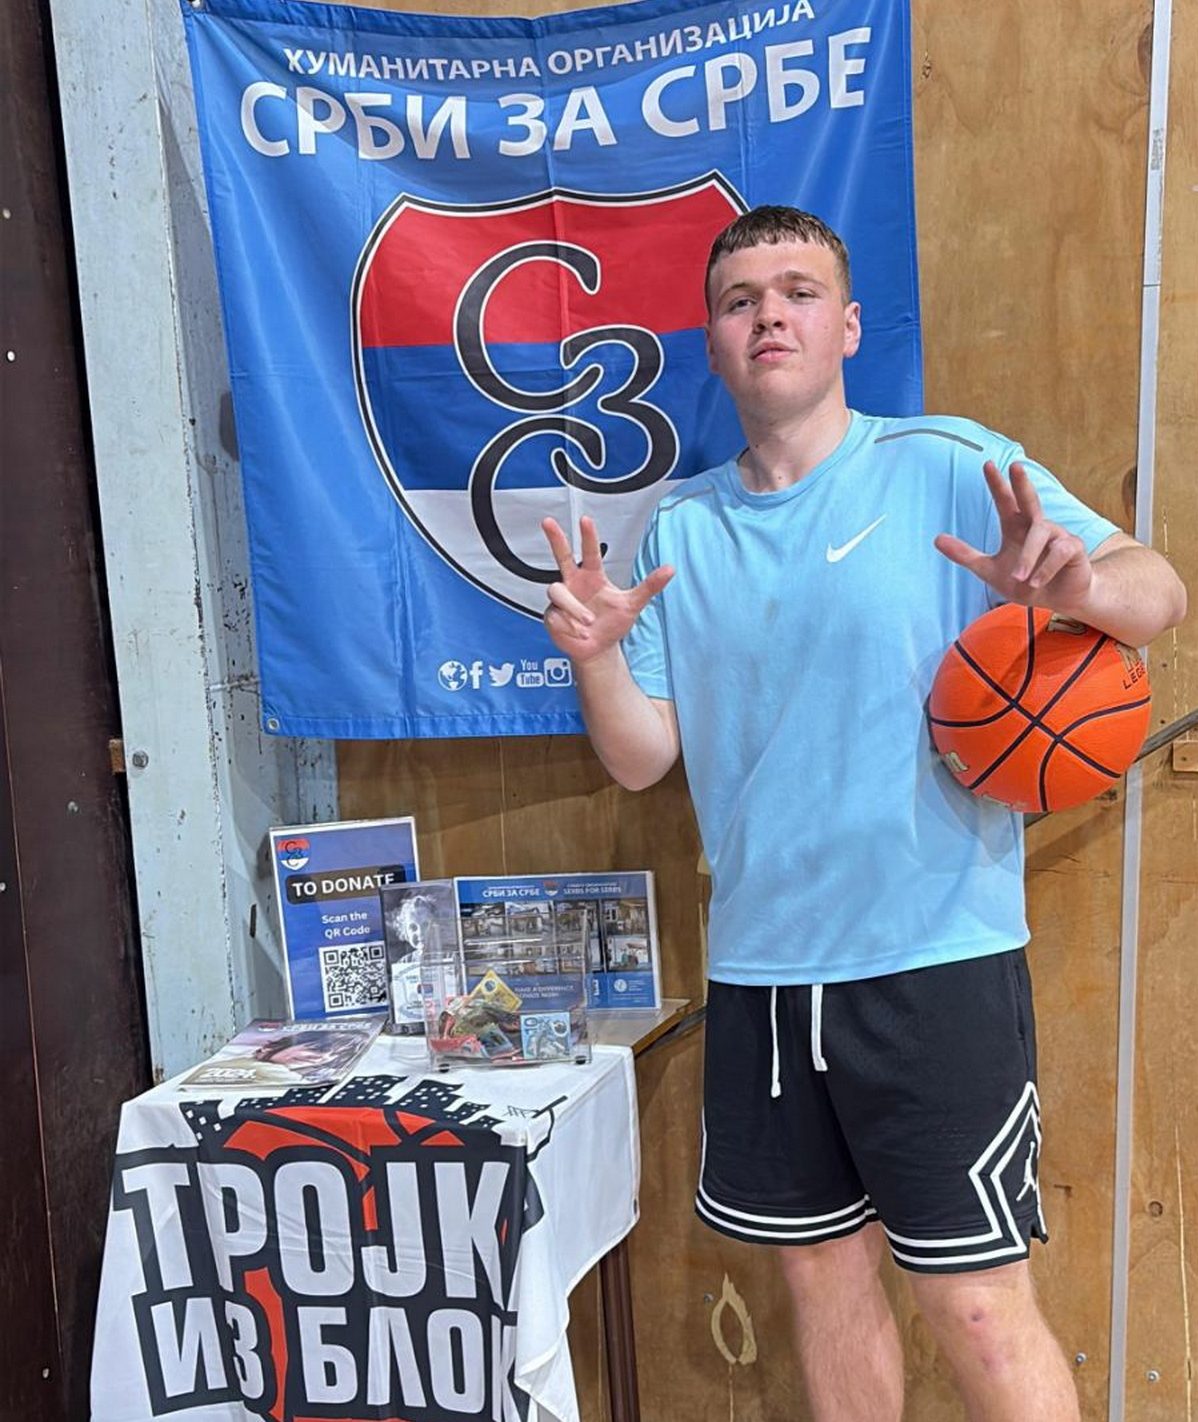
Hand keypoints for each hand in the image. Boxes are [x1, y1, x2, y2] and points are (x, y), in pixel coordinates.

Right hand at [541, 515, 672, 664]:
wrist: (598, 649)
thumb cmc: (612, 624)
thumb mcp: (632, 604)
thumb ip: (649, 586)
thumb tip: (670, 569)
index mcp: (592, 577)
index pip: (590, 552)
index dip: (588, 536)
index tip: (586, 520)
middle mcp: (574, 583)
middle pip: (561, 556)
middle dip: (555, 539)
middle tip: (548, 522)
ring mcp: (562, 599)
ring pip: (557, 592)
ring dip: (574, 609)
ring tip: (588, 623)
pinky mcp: (552, 615)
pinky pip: (556, 616)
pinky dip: (569, 626)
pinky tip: (579, 633)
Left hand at [934, 461, 1093, 613]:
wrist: (1058, 600)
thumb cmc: (1026, 582)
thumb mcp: (989, 570)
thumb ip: (965, 555)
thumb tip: (936, 538)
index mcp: (1016, 528)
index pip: (1005, 502)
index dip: (997, 484)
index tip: (987, 465)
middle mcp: (1037, 526)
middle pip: (1029, 499)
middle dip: (1022, 483)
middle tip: (1015, 465)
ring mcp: (1057, 535)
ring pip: (1041, 532)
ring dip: (1029, 557)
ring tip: (1021, 578)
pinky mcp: (1073, 548)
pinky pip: (1059, 551)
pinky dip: (1046, 568)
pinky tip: (1038, 581)